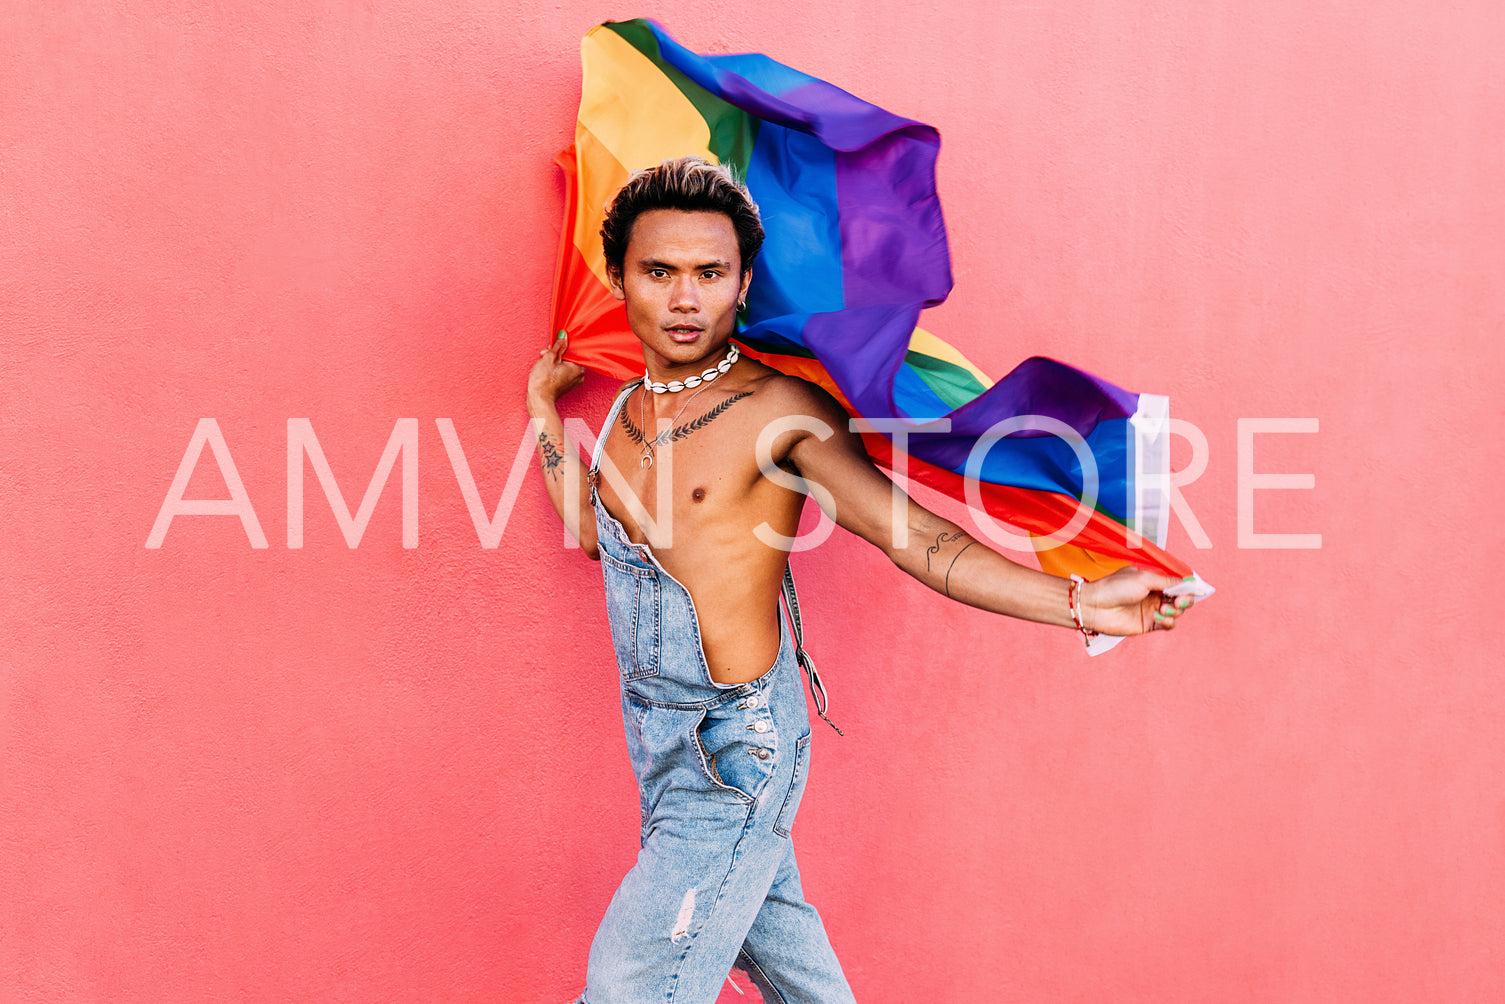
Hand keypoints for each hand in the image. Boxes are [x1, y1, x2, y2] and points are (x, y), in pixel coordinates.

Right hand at [527, 331, 585, 411]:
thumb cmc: (543, 381)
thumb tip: (564, 336)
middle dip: (556, 353)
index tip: (553, 345)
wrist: (538, 399)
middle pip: (569, 357)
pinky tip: (546, 368)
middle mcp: (579, 375)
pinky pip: (563, 372)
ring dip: (554, 360)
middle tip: (545, 354)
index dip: (562, 345)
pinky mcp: (566, 385)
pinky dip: (555, 368)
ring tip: (543, 361)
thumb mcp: (549, 357)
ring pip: (565, 364)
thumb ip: (558, 346)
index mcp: (579, 367)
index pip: (574, 349)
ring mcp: (574, 381)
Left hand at [1081, 566, 1196, 636]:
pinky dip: (1169, 621)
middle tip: (1177, 600)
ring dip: (1176, 610)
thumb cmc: (1114, 588)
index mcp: (1153, 580)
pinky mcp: (1149, 624)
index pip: (1178, 583)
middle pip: (1182, 598)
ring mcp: (1152, 610)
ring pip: (1177, 612)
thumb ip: (1167, 581)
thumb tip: (1189, 581)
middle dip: (1185, 599)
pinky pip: (1169, 624)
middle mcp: (1155, 595)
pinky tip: (1158, 616)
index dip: (1188, 587)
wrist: (1095, 606)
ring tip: (1164, 607)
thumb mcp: (1143, 579)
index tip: (1194, 588)